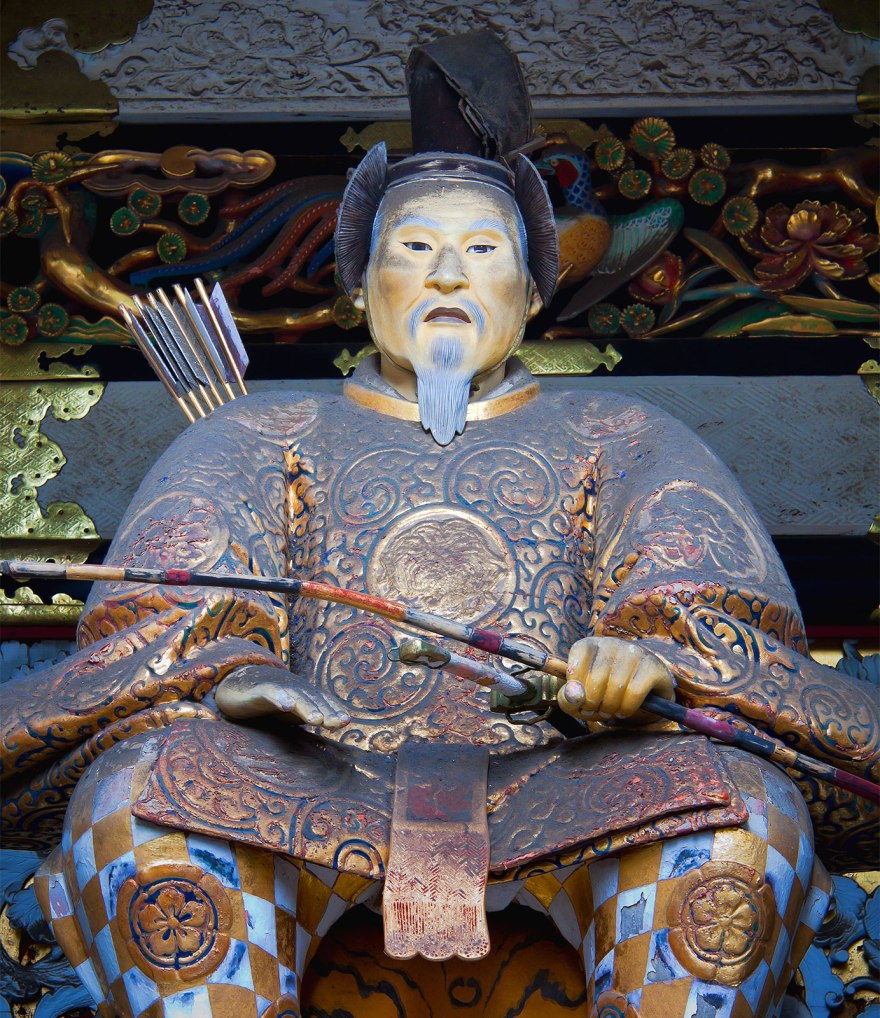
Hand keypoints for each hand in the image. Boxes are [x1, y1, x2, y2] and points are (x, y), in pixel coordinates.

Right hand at [215, 664, 349, 729]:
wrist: (240, 684)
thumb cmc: (274, 700)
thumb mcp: (296, 711)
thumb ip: (313, 716)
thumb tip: (336, 726)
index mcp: (306, 694)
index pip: (324, 702)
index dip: (335, 710)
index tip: (345, 722)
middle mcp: (296, 689)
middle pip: (314, 700)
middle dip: (326, 711)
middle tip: (337, 723)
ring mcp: (279, 688)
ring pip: (296, 697)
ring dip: (307, 708)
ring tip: (316, 720)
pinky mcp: (260, 690)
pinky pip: (271, 693)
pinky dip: (280, 698)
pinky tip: (286, 706)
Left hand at [556, 637, 673, 723]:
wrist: (642, 693)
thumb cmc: (604, 693)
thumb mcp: (581, 698)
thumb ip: (568, 698)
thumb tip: (573, 694)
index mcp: (589, 645)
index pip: (574, 666)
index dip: (575, 689)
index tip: (580, 699)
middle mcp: (611, 643)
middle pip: (596, 678)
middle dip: (593, 703)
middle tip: (596, 710)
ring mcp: (634, 652)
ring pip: (616, 686)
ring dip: (610, 708)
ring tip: (610, 711)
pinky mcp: (652, 666)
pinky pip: (635, 692)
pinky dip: (627, 708)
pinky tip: (624, 710)